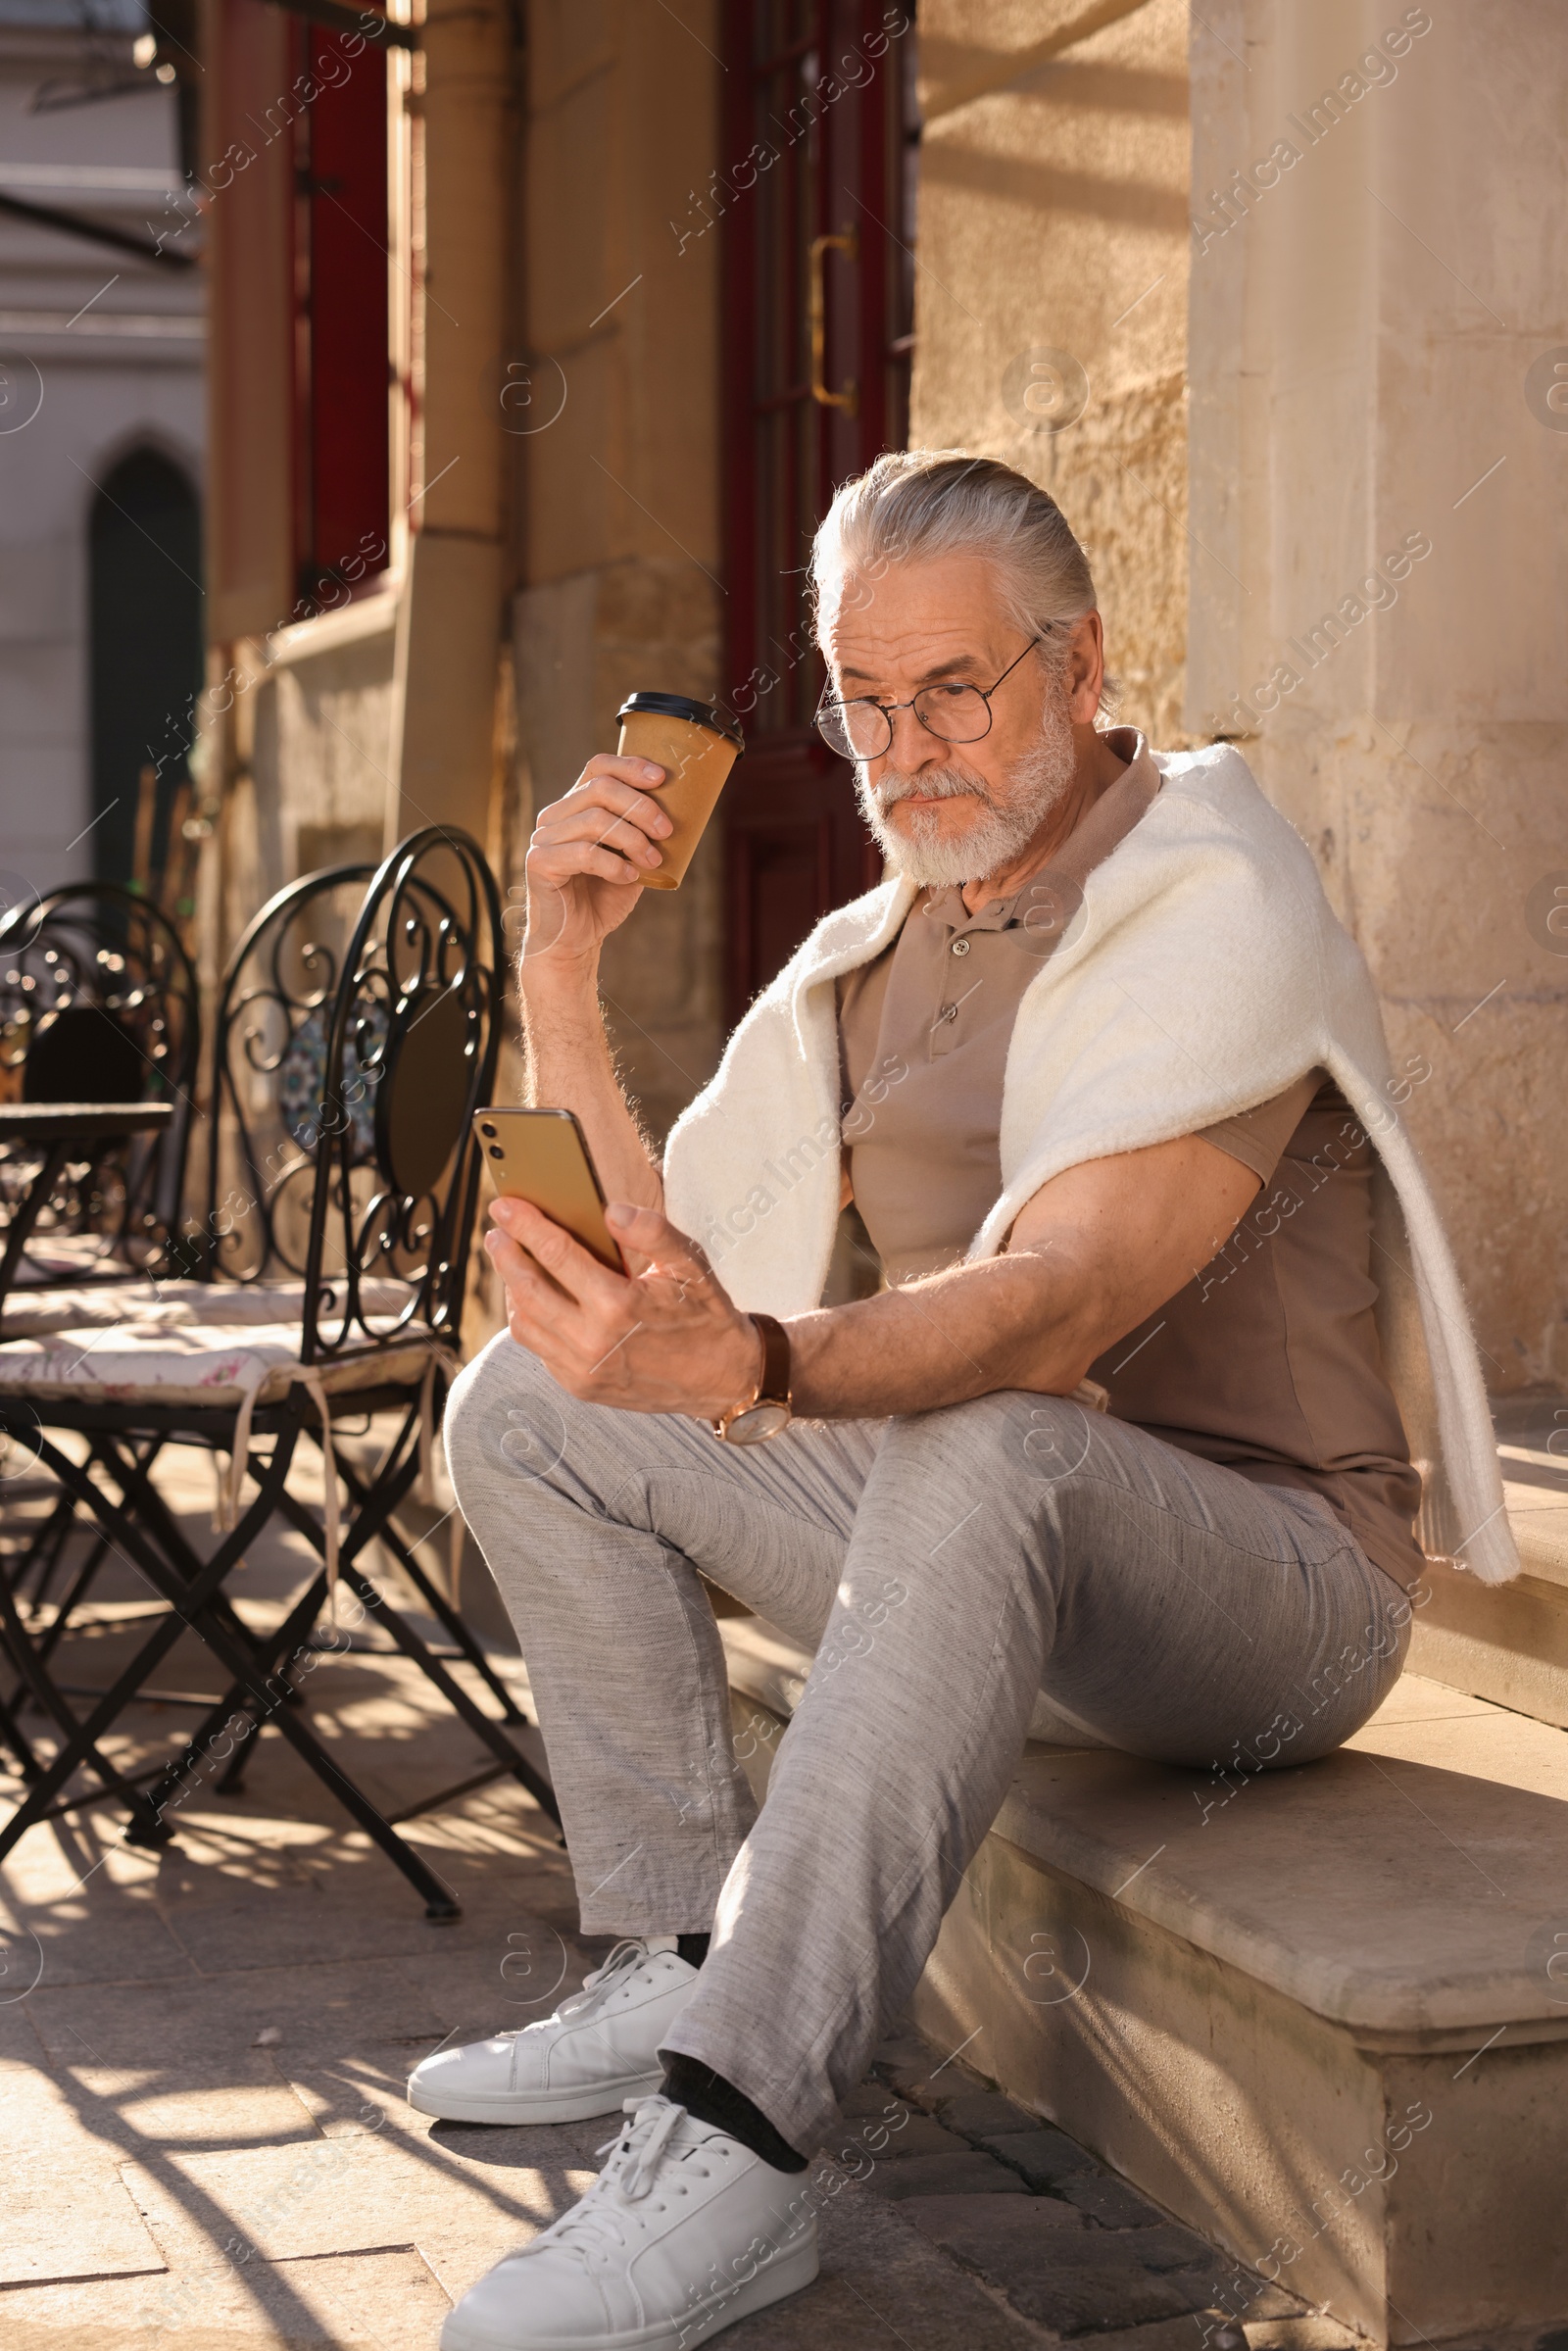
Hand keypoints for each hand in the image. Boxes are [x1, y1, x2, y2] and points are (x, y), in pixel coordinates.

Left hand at [484, 1195, 762, 1418]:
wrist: (723, 1379)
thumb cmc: (706, 1315)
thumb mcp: (691, 1265)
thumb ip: (653, 1232)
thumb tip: (611, 1210)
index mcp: (618, 1305)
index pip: (555, 1255)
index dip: (525, 1226)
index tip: (504, 1206)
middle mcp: (592, 1341)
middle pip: (527, 1289)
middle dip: (505, 1256)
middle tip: (495, 1232)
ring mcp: (582, 1369)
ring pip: (525, 1324)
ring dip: (512, 1290)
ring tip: (511, 1263)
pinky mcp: (580, 1387)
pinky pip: (539, 1349)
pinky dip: (530, 1320)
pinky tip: (535, 1299)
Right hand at [522, 754, 673, 972]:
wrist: (576, 940)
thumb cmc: (603, 898)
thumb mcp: (632, 859)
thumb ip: (645, 834)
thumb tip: (681, 810)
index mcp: (574, 807)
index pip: (598, 767)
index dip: (630, 766)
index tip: (661, 779)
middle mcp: (554, 816)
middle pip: (600, 788)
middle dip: (641, 807)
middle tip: (666, 831)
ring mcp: (543, 838)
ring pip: (595, 819)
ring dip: (633, 839)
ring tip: (652, 861)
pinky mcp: (539, 863)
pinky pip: (584, 853)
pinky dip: (615, 865)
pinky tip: (629, 877)